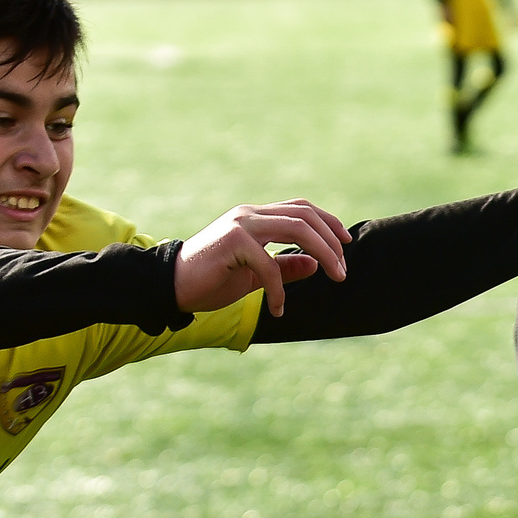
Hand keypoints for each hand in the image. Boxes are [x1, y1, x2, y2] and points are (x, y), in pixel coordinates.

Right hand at [174, 200, 351, 315]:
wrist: (172, 287)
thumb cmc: (211, 281)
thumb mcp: (255, 275)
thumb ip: (284, 267)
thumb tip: (316, 265)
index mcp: (255, 217)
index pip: (301, 209)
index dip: (328, 222)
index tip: (346, 244)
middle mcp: (250, 214)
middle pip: (305, 216)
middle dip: (331, 243)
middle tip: (343, 271)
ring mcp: (241, 224)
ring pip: (297, 229)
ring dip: (322, 254)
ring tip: (334, 279)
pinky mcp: (232, 242)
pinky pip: (269, 264)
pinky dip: (279, 289)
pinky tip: (279, 309)